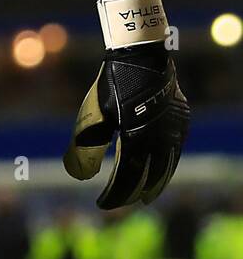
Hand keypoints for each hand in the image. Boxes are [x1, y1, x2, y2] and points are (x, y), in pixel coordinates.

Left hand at [63, 40, 189, 208]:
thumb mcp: (93, 115)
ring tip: (144, 195)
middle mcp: (161, 140)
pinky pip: (175, 152)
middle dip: (133, 193)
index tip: (101, 204)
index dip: (114, 195)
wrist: (140, 55)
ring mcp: (174, 131)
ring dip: (155, 184)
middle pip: (149, 178)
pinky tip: (158, 169)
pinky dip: (166, 166)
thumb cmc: (112, 84)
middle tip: (121, 202)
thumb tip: (77, 176)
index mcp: (138, 139)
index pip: (127, 179)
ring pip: (167, 168)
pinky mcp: (181, 122)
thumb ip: (85, 147)